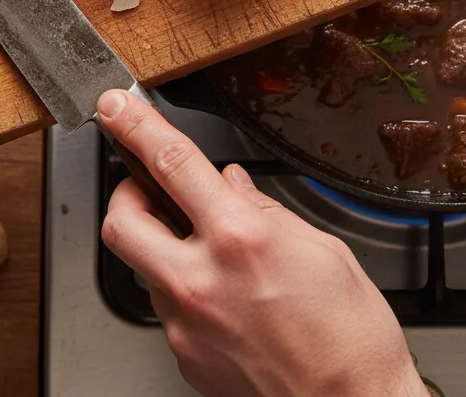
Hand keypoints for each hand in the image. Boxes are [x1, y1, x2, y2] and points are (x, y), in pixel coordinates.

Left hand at [97, 89, 427, 396]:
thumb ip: (265, 209)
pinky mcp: (185, 358)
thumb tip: (233, 184)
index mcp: (240, 238)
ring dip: (166, 248)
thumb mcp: (320, 248)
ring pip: (146, 267)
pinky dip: (187, 291)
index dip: (135, 126)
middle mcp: (202, 280)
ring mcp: (187, 324)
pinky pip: (169, 309)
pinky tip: (226, 298)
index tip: (116, 107)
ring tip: (213, 256)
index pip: (169, 162)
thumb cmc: (350, 335)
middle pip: (121, 221)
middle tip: (149, 189)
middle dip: (126, 195)